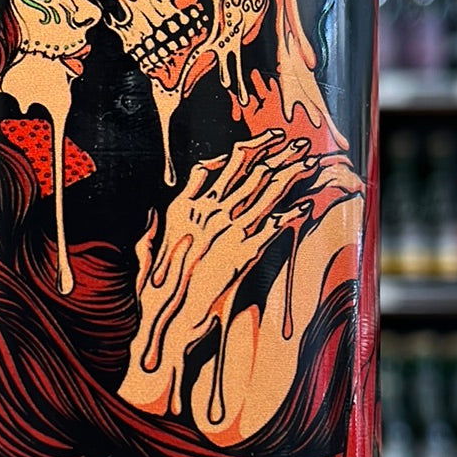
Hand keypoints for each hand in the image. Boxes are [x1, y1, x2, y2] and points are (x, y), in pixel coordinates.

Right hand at [132, 129, 344, 375]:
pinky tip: (307, 206)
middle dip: (277, 153)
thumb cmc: (158, 289)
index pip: (218, 168)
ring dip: (291, 173)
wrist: (171, 315)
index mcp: (187, 207)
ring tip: (309, 161)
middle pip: (249, 172)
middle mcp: (210, 212)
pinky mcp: (245, 251)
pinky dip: (291, 215)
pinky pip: (274, 227)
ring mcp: (229, 230)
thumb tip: (152, 216)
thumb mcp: (147, 252)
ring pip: (266, 192)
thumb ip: (152, 231)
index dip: (244, 151)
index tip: (262, 142)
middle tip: (298, 141)